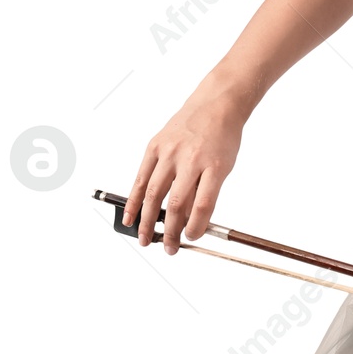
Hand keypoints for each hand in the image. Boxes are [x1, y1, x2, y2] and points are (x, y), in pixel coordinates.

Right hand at [122, 87, 246, 254]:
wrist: (215, 105)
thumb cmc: (222, 138)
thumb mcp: (224, 166)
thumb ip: (206, 192)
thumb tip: (186, 223)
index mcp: (214, 165)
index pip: (203, 204)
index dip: (196, 227)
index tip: (191, 239)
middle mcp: (191, 158)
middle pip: (176, 203)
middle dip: (170, 231)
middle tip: (168, 248)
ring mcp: (170, 151)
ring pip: (154, 193)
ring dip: (146, 220)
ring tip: (144, 239)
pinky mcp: (154, 146)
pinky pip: (141, 177)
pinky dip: (133, 199)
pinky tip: (129, 216)